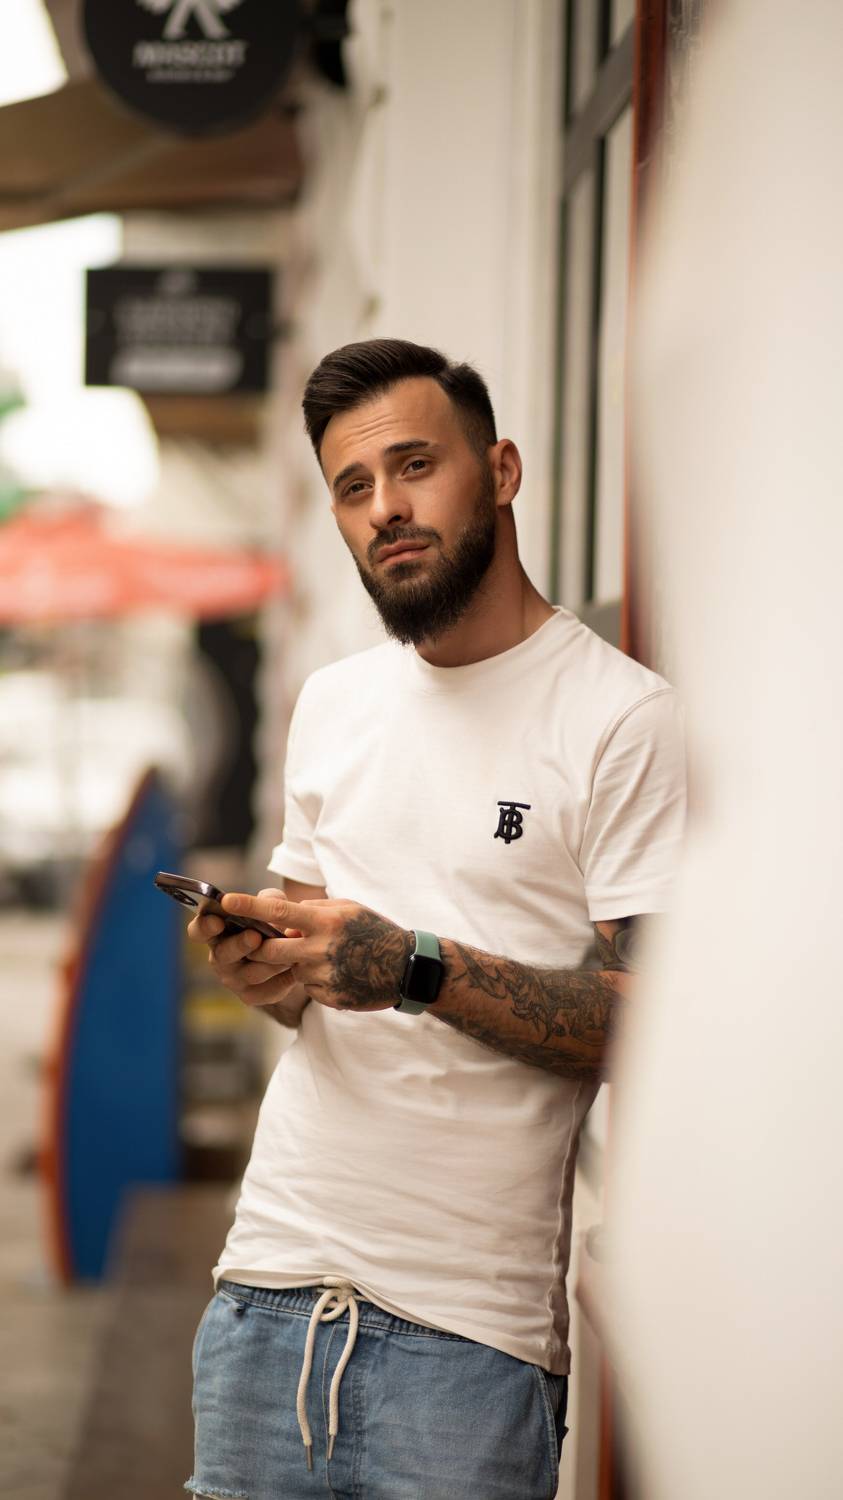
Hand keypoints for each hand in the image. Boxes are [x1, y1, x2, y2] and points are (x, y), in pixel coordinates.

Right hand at [186, 889, 298, 1009]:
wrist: (291, 953)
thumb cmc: (273, 923)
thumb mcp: (273, 906)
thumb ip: (271, 899)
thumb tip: (271, 902)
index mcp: (217, 931)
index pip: (199, 930)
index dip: (204, 926)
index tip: (216, 921)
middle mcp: (220, 956)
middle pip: (223, 954)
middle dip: (240, 945)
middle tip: (255, 936)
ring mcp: (233, 978)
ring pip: (250, 974)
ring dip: (269, 963)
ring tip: (288, 954)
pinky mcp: (252, 995)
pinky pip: (266, 991)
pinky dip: (282, 980)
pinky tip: (295, 969)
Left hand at [220, 891, 413, 1011]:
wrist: (406, 969)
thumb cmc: (375, 931)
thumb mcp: (347, 909)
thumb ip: (313, 911)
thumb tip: (284, 916)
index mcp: (325, 922)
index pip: (278, 912)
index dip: (249, 906)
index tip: (225, 900)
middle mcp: (320, 949)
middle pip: (269, 950)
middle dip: (259, 947)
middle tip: (260, 943)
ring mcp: (322, 975)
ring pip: (290, 969)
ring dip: (298, 964)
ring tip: (330, 959)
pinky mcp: (327, 996)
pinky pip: (307, 987)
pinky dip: (315, 980)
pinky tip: (340, 974)